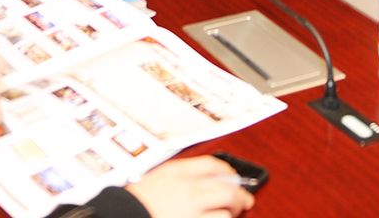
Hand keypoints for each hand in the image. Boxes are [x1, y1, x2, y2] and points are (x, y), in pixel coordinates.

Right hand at [129, 156, 254, 217]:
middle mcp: (187, 191)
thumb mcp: (156, 180)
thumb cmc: (133, 204)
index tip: (234, 176)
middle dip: (240, 195)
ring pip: (226, 212)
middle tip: (245, 200)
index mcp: (175, 173)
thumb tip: (210, 180)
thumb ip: (180, 178)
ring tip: (228, 216)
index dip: (228, 170)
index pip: (212, 164)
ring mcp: (191, 213)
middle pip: (227, 187)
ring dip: (229, 215)